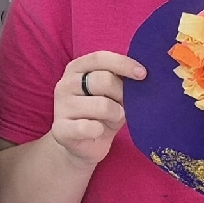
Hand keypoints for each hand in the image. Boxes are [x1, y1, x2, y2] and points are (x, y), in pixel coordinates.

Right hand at [52, 51, 142, 166]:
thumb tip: (141, 72)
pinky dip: (99, 130)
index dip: (123, 64)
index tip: (143, 74)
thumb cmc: (103, 113)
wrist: (85, 144)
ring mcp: (61, 107)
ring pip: (101, 105)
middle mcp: (65, 84)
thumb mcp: (114, 92)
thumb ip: (121, 78)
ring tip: (113, 119)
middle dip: (122, 94)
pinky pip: (88, 127)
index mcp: (76, 69)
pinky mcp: (60, 130)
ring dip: (116, 114)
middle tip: (124, 105)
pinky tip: (98, 131)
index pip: (99, 58)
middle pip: (103, 80)